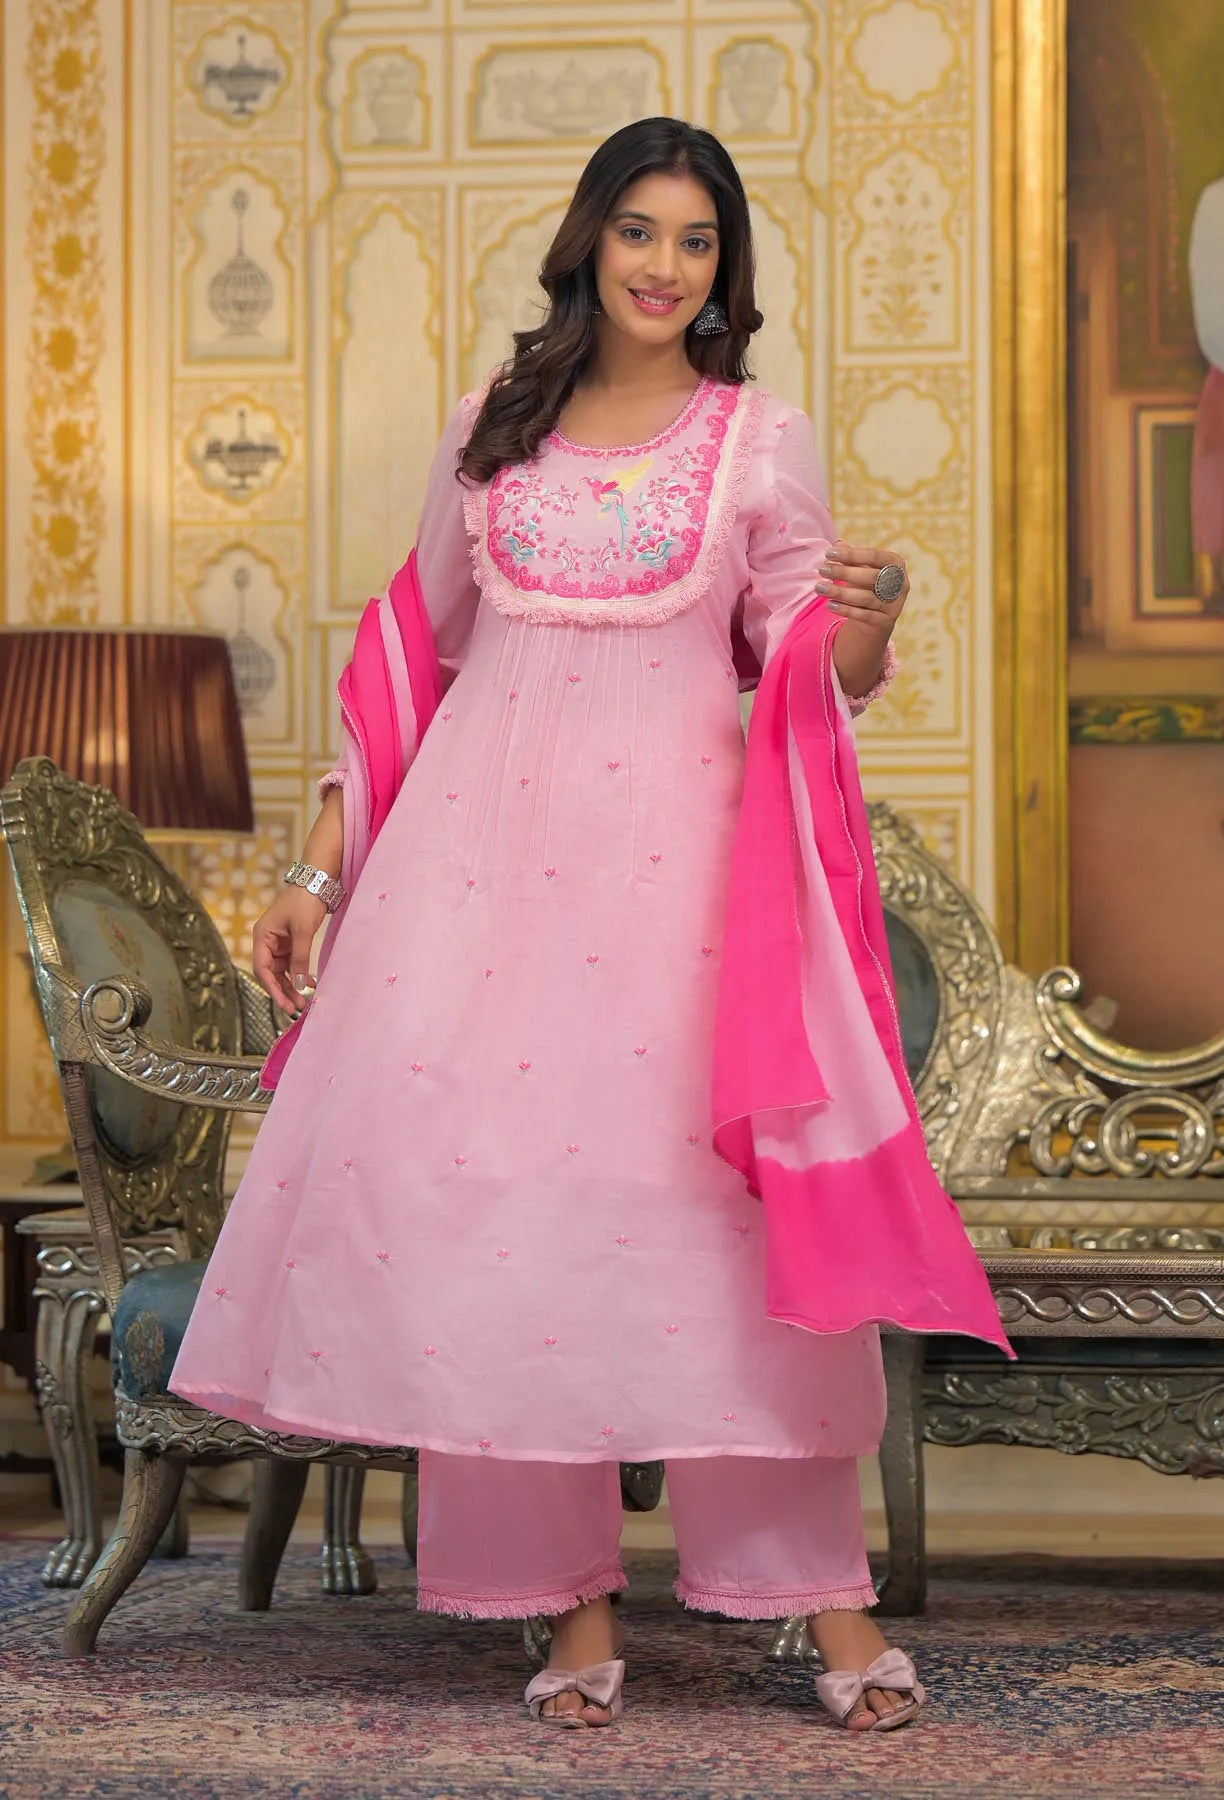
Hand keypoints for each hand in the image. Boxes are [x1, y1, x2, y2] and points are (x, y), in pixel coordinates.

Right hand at [252, 888, 328, 1015]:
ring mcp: (280, 941)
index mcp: (262, 936)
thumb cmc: (305, 901)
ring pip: (282, 970)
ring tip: (303, 1001)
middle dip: (283, 990)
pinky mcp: (292, 941)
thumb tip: (299, 985)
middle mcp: (267, 940)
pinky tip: (309, 984)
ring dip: (291, 985)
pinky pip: (293, 963)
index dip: (272, 988)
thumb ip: (300, 959)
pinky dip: (299, 974)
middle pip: (271, 972)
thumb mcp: (303, 932)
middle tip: (296, 1008)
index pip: (262, 968)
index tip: (284, 1003)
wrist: (318, 880)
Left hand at [816, 542, 908, 633]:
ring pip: (866, 598)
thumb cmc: (867, 585)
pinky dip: (846, 610)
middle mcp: (900, 584)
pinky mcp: (886, 622)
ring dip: (840, 592)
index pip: (874, 556)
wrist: (875, 617)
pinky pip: (864, 616)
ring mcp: (894, 604)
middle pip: (871, 577)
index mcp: (896, 564)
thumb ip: (851, 558)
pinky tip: (830, 605)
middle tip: (822, 570)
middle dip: (844, 572)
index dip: (851, 554)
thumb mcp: (860, 569)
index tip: (829, 553)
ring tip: (820, 587)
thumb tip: (838, 544)